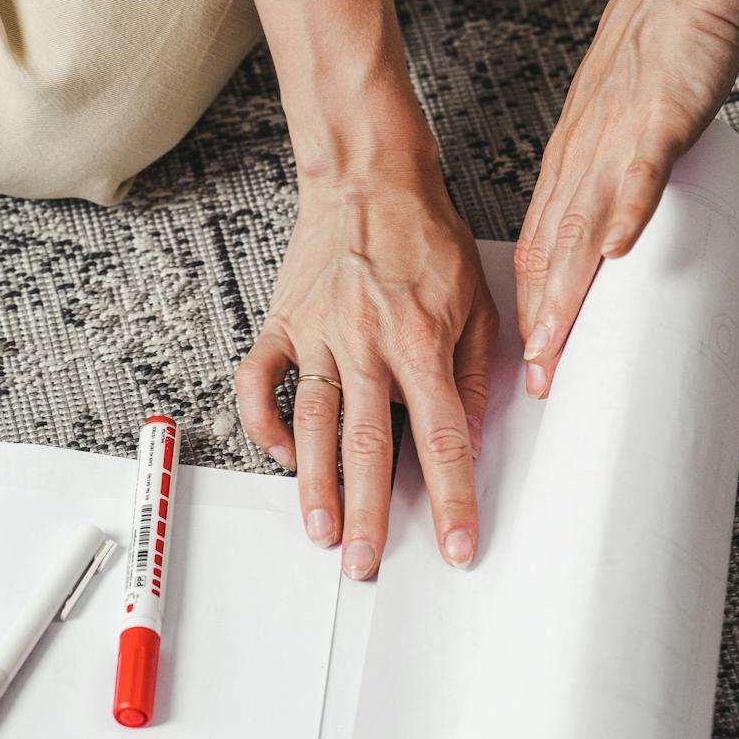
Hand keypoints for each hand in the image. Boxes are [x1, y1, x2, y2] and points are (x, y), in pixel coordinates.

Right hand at [235, 153, 497, 578]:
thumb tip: (476, 431)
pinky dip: (265, 424)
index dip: (452, 498)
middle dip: (368, 514)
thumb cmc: (426, 234)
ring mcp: (318, 335)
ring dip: (314, 487)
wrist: (369, 175)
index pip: (442, 438)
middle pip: (367, 446)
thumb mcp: (477, 300)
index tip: (458, 545)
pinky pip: (261, 383)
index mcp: (422, 341)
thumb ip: (475, 371)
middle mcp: (367, 343)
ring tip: (321, 535)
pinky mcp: (283, 323)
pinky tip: (283, 457)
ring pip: (313, 425)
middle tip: (367, 563)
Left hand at [515, 0, 738, 395]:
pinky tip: (621, 250)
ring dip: (568, 287)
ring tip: (557, 341)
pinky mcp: (660, 115)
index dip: (532, 307)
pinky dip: (629, 209)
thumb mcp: (626, 123)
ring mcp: (619, 138)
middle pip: (552, 249)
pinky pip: (641, 169)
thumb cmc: (661, 48)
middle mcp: (584, 156)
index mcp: (574, 161)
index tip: (529, 360)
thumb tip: (621, 230)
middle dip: (540, 321)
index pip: (542, 248)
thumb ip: (620, 174)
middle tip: (534, 378)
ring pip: (583, 223)